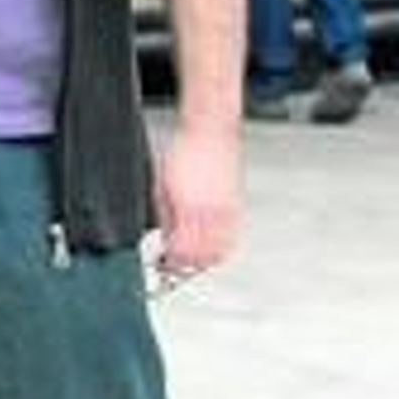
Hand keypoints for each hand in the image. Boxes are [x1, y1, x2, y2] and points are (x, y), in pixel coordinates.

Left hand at [152, 122, 241, 276]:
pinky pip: (232, 237)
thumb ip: (165, 216)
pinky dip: (222, 246)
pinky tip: (211, 244)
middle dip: (190, 265)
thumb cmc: (183, 152)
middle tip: (177, 263)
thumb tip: (166, 239)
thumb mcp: (161, 186)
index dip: (173, 262)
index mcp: (188, 207)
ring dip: (207, 258)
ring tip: (193, 256)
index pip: (184, 251)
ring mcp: (227, 211)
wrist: (210, 133)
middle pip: (205, 257)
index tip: (165, 263)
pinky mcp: (237, 206)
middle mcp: (211, 212)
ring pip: (222, 250)